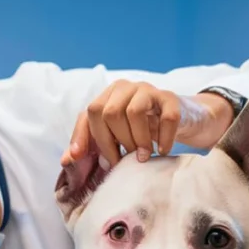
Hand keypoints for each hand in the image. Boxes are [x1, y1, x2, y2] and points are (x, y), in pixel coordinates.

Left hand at [61, 80, 234, 169]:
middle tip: (125, 159)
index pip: (91, 112)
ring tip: (143, 156)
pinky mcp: (171, 99)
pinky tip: (162, 151)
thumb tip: (66, 160)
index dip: (89, 137)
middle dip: (116, 142)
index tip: (93, 160)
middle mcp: (126, 88)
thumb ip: (92, 145)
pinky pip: (165, 118)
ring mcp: (150, 90)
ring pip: (134, 112)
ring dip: (137, 140)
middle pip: (110, 112)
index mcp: (109, 95)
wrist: (182, 119)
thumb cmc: (144, 130)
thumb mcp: (116, 136)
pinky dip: (162, 139)